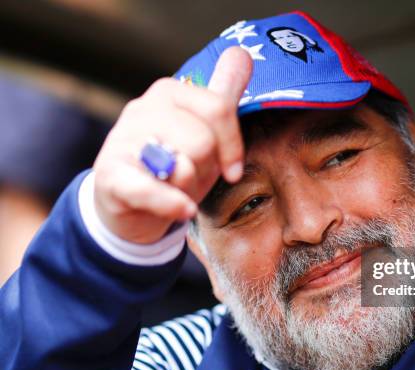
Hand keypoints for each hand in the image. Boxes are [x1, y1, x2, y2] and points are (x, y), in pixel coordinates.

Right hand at [92, 47, 252, 243]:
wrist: (131, 205)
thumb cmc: (175, 163)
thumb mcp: (203, 128)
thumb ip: (223, 93)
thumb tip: (243, 53)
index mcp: (169, 92)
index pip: (218, 108)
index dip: (232, 146)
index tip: (232, 170)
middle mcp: (142, 108)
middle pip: (203, 141)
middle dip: (206, 170)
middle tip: (193, 177)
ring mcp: (122, 140)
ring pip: (182, 166)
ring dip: (188, 189)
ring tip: (176, 188)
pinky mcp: (110, 175)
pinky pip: (150, 190)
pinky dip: (172, 204)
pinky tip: (182, 210)